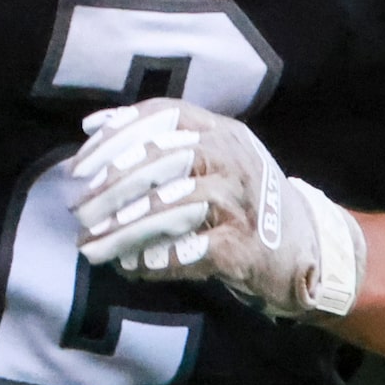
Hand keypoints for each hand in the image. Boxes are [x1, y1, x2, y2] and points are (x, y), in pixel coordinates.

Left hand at [70, 98, 366, 319]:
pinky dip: (159, 261)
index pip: (161, 116)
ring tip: (93, 247)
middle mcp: (233, 156)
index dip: (115, 137)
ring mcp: (243, 201)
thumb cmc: (240, 200)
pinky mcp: (247, 247)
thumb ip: (160, 141)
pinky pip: (193, 252)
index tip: (78, 166)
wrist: (306, 249)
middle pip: (162, 159)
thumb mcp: (211, 157)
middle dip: (112, 187)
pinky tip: (133, 269)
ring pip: (172, 206)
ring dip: (125, 229)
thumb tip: (92, 127)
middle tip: (78, 212)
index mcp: (220, 129)